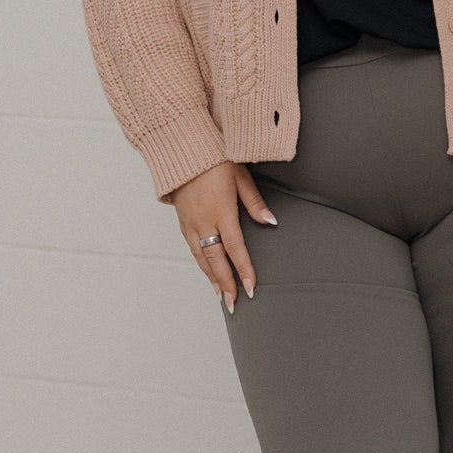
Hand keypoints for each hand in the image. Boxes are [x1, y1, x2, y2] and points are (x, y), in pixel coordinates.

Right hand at [172, 161, 276, 311]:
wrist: (182, 149)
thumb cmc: (214, 158)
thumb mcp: (240, 176)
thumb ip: (255, 202)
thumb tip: (270, 222)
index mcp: (221, 211)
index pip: (235, 248)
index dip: (243, 270)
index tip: (251, 288)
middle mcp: (203, 221)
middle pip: (215, 260)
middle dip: (225, 283)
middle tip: (233, 303)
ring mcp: (190, 222)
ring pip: (201, 257)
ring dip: (211, 278)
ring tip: (221, 295)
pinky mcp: (182, 220)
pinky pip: (192, 247)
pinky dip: (200, 263)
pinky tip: (206, 271)